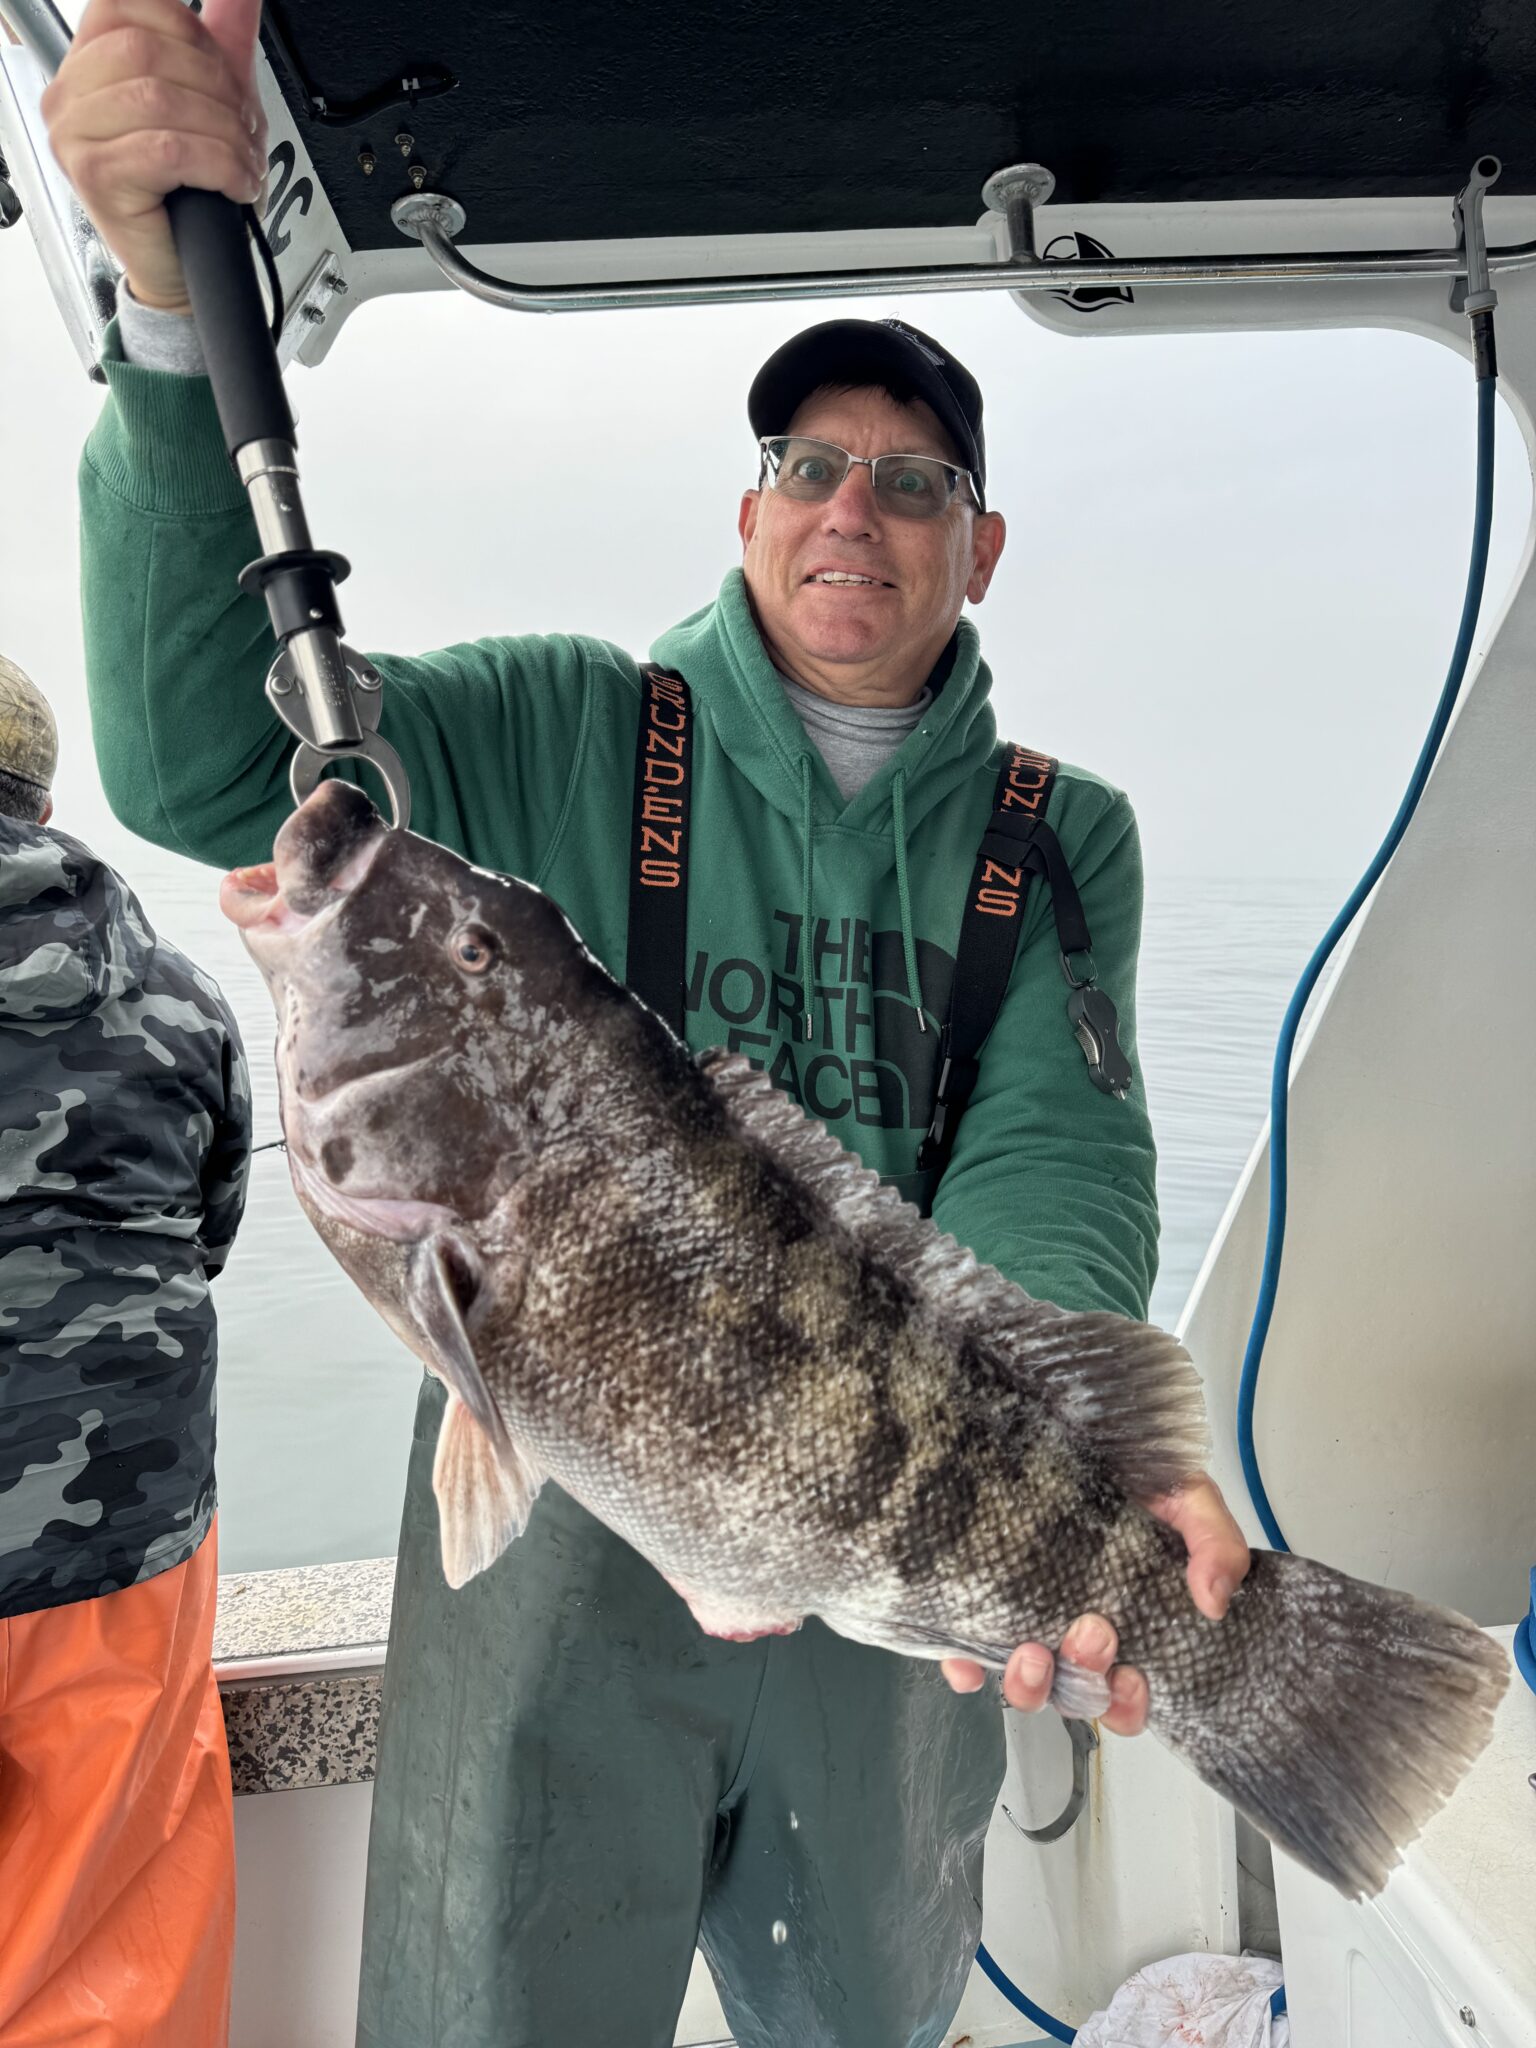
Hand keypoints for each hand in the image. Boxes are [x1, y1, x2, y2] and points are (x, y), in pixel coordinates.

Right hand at [42, 0, 265, 311]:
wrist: (186, 268)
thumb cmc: (193, 191)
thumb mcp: (214, 99)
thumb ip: (223, 35)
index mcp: (91, 61)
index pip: (130, 6)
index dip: (193, 36)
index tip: (224, 81)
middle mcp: (71, 93)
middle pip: (149, 52)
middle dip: (218, 92)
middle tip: (244, 132)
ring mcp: (75, 134)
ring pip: (160, 100)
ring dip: (224, 133)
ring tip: (242, 163)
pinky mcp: (95, 175)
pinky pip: (168, 150)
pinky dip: (218, 166)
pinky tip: (233, 184)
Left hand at [941, 1476, 1249, 1734]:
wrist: (1071, 1423)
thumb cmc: (1130, 1469)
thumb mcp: (1187, 1496)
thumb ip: (1213, 1541)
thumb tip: (1216, 1600)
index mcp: (1127, 1619)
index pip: (1127, 1690)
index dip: (1127, 1704)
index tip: (1130, 1678)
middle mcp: (1073, 1626)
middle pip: (1076, 1692)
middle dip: (1084, 1682)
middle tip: (1090, 1634)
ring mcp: (1023, 1616)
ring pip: (1024, 1683)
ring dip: (1028, 1685)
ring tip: (1030, 1653)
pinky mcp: (976, 1600)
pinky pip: (962, 1652)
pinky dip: (963, 1666)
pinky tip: (964, 1662)